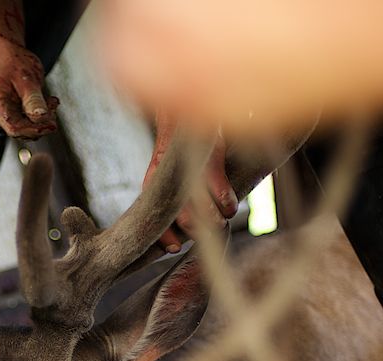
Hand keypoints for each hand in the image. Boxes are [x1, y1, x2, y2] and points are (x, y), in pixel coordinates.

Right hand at [0, 45, 59, 138]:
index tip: (51, 124)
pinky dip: (42, 113)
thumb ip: (33, 99)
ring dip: (44, 117)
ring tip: (51, 100)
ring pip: (29, 127)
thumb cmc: (14, 62)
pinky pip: (31, 120)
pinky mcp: (16, 113)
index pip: (15, 128)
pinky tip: (48, 101)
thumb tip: (41, 118)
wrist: (8, 54)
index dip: (34, 129)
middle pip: (23, 131)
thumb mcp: (26, 78)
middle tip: (53, 106)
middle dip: (41, 123)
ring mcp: (8, 114)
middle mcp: (0, 114)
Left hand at [148, 117, 237, 252]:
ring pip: (190, 197)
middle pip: (171, 208)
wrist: (200, 88)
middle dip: (189, 227)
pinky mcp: (206, 143)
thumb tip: (205, 215)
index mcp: (159, 169)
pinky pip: (211, 175)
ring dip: (209, 215)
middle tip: (206, 234)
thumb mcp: (186, 158)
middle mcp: (167, 165)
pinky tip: (230, 204)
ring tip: (221, 221)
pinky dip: (222, 194)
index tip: (173, 249)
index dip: (163, 232)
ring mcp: (186, 155)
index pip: (153, 207)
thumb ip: (189, 184)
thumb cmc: (197, 130)